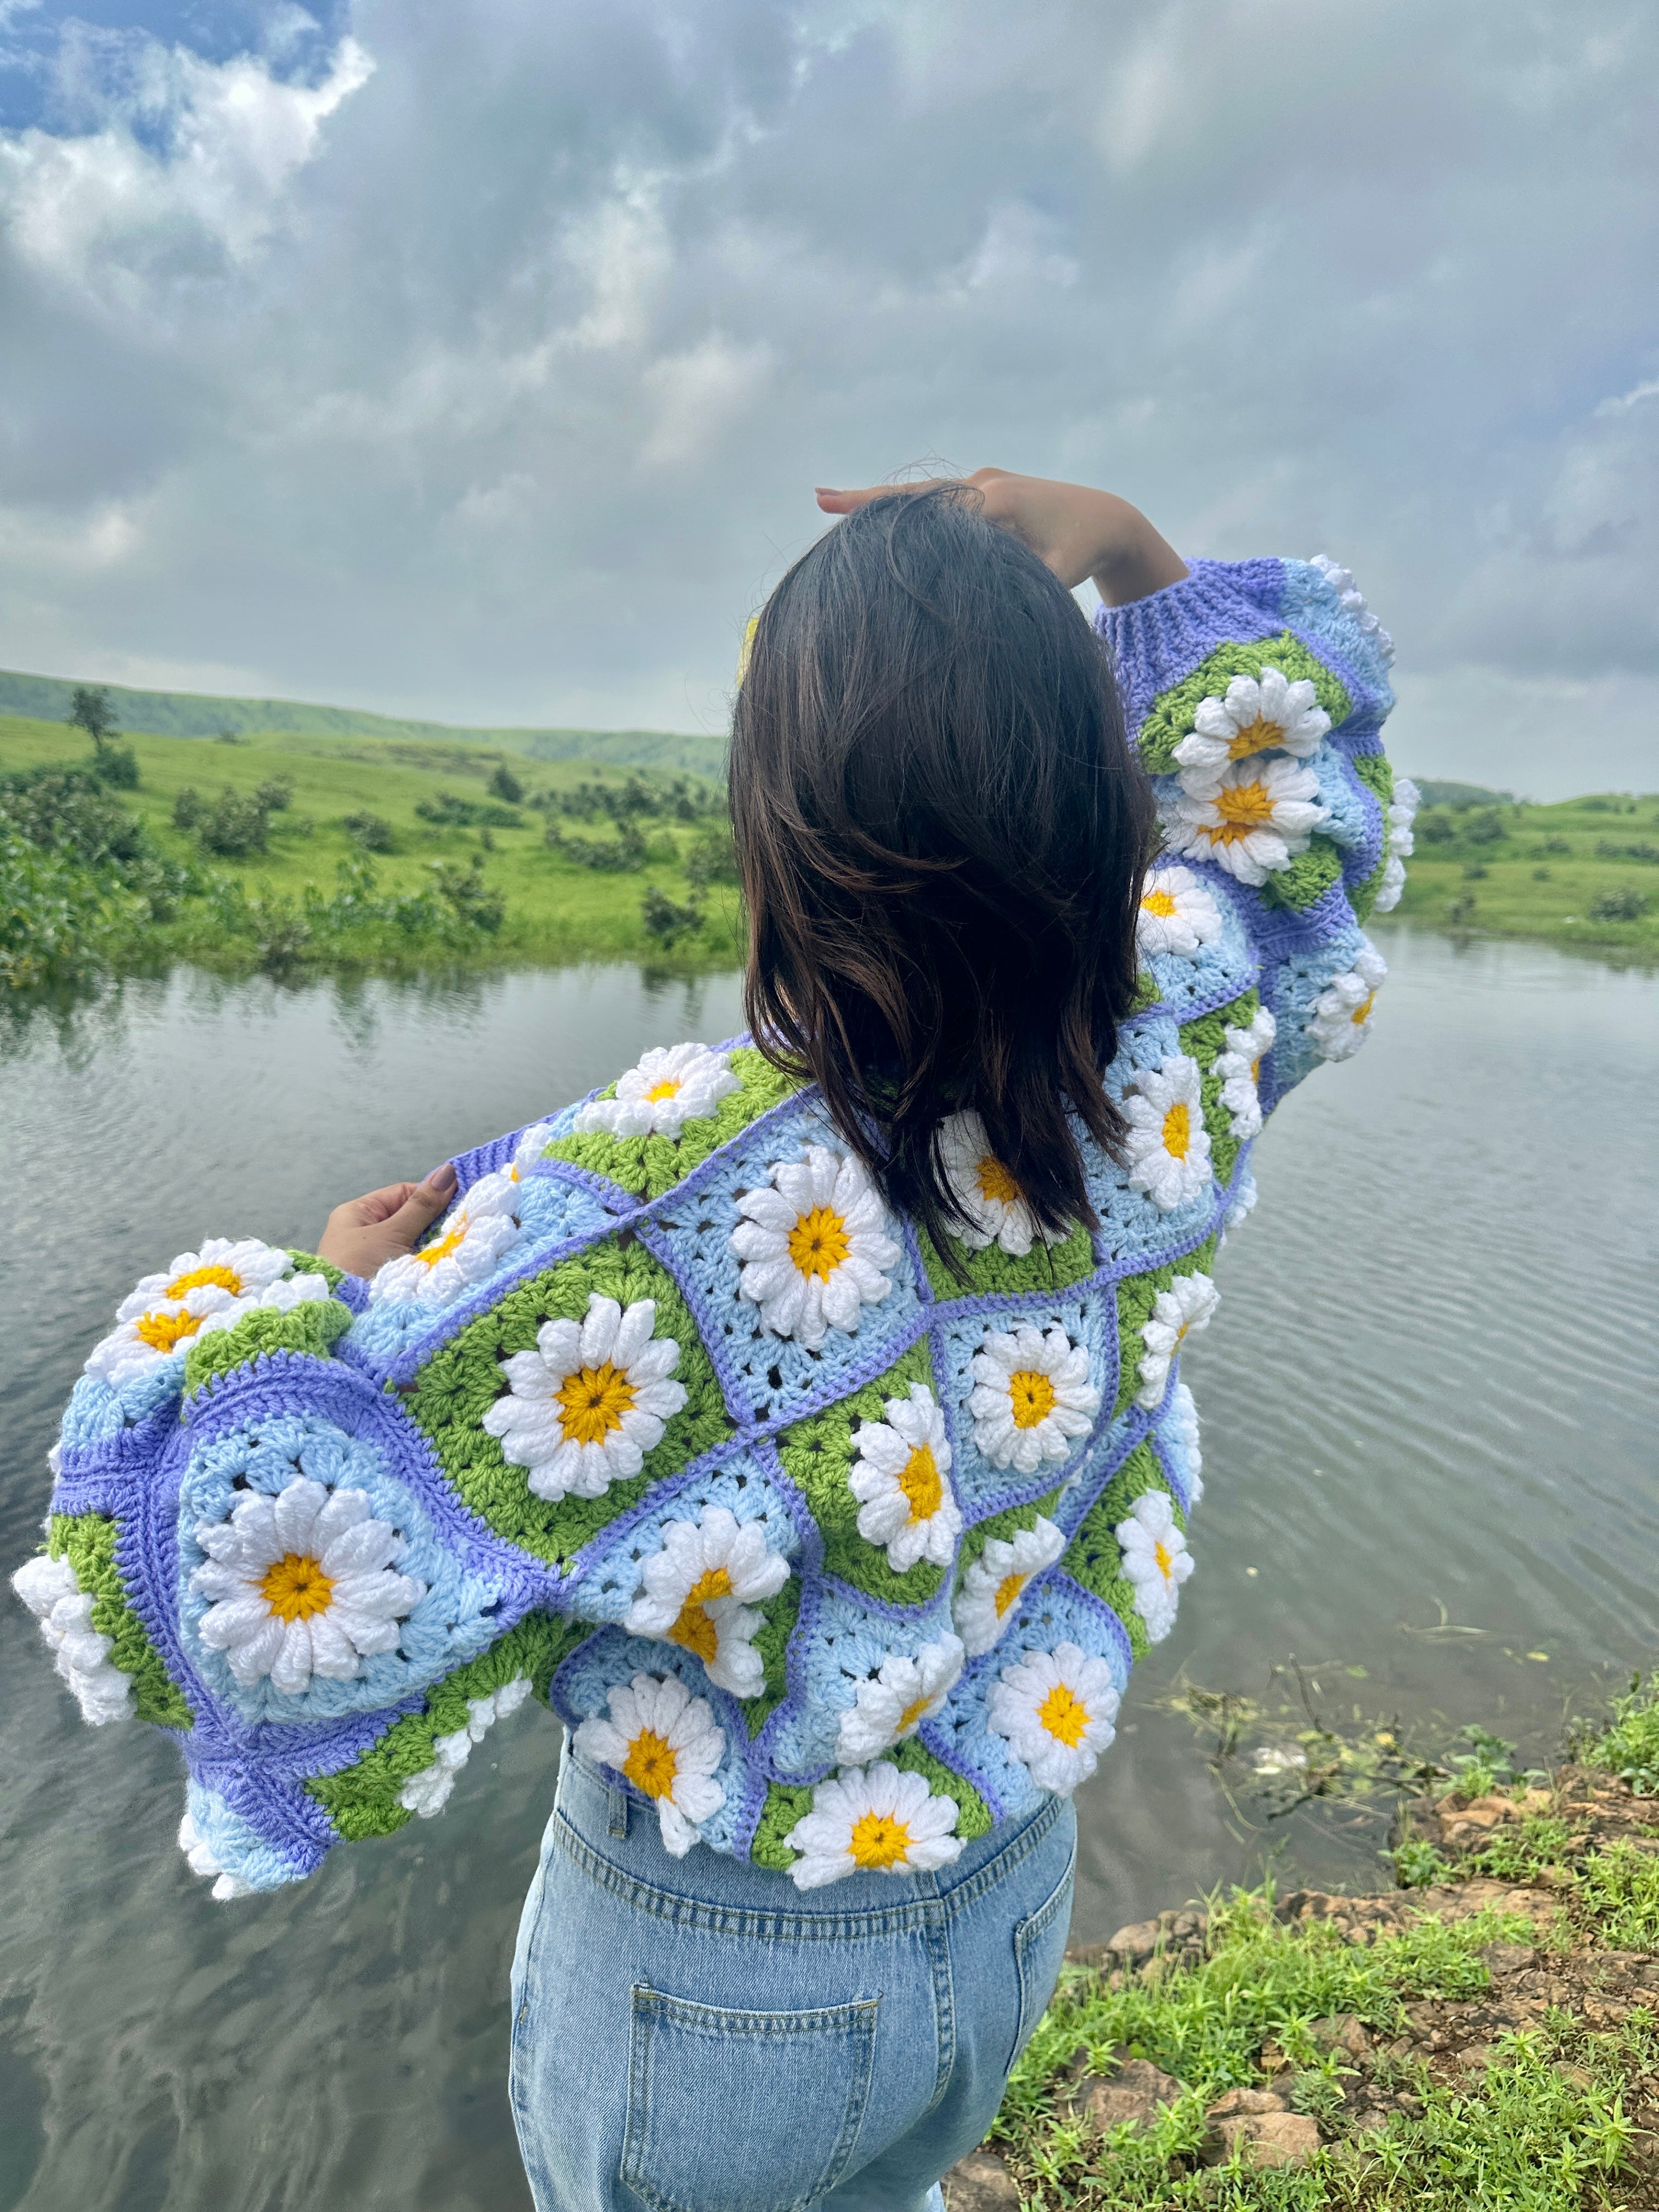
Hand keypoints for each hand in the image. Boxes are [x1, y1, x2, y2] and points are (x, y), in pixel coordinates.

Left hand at [315, 1162, 457, 1278]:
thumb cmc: (356, 1269)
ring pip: (410, 1245)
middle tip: (462, 1231)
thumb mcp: (391, 1234)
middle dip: (433, 1226)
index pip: (402, 1194)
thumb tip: (448, 1171)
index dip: (430, 1197)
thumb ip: (421, 1206)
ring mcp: (370, 1259)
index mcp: (357, 1213)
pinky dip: (422, 1268)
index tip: (460, 1205)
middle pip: (408, 1220)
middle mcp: (361, 1233)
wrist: (338, 1322)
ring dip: (429, 1250)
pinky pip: (407, 1267)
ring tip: (454, 1252)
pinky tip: (440, 1271)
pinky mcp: (378, 1282)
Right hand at [814, 467, 1187, 605]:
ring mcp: (982, 481)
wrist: (1108, 519)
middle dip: (865, 500)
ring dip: (876, 500)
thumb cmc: (1084, 551)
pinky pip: (935, 497)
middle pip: (912, 493)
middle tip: (818, 498)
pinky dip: (902, 504)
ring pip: (919, 492)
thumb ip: (1021, 586)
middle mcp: (983, 482)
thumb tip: (985, 613)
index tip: (855, 533)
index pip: (933, 512)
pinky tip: (873, 513)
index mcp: (997, 500)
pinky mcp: (984, 488)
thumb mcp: (1056, 575)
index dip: (892, 523)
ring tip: (827, 501)